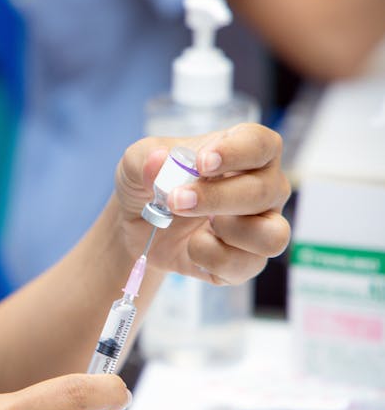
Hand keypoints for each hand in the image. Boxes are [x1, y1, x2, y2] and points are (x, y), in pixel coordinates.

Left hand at [115, 123, 290, 284]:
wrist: (137, 226)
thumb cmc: (150, 183)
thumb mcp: (135, 163)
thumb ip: (143, 159)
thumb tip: (157, 162)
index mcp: (244, 152)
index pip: (261, 144)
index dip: (237, 152)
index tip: (202, 163)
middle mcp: (263, 188)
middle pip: (267, 191)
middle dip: (217, 198)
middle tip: (176, 201)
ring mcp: (259, 226)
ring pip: (274, 234)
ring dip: (231, 231)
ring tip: (198, 225)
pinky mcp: (246, 260)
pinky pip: (247, 265)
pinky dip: (213, 258)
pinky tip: (191, 247)